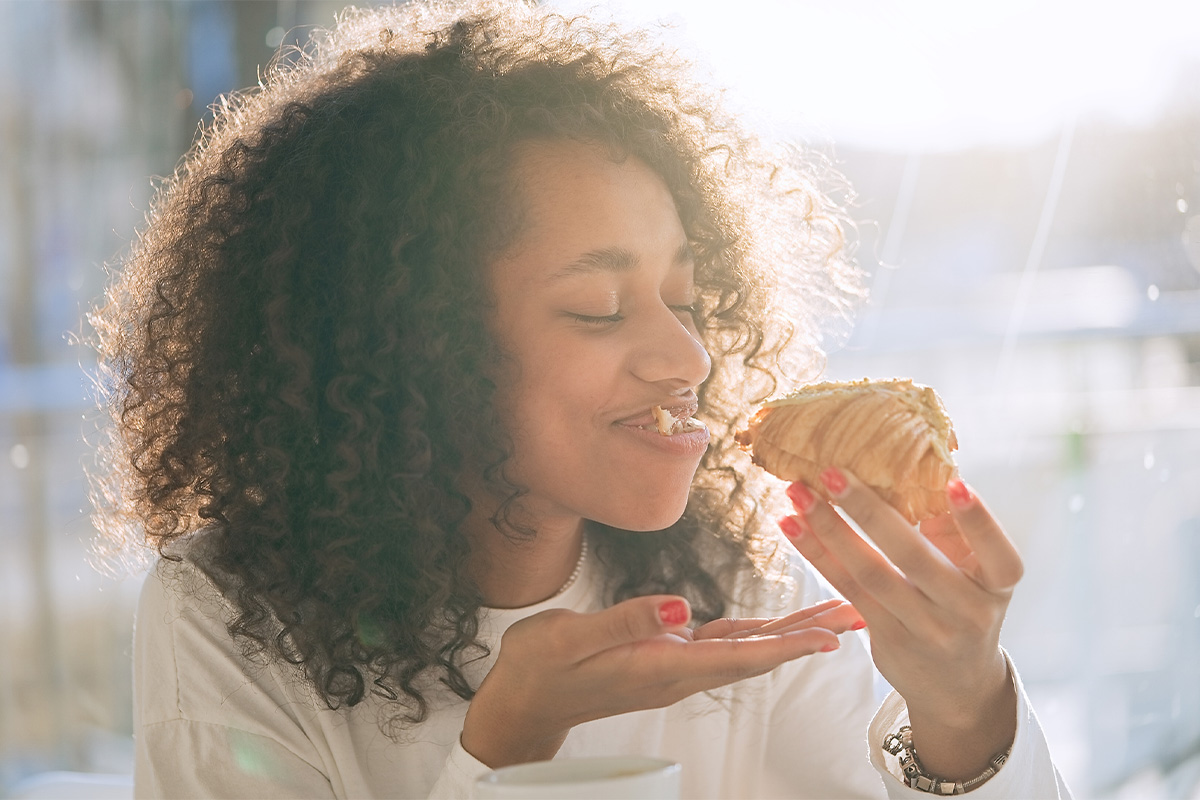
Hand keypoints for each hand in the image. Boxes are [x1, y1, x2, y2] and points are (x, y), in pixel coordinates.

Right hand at [461, 595, 861, 767]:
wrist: (524, 699)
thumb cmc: (542, 666)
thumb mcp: (571, 637)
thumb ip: (626, 619)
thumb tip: (680, 605)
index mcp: (660, 665)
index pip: (736, 656)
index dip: (785, 645)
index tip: (830, 638)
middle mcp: (677, 670)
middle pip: (756, 654)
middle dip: (807, 636)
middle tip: (856, 618)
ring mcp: (673, 664)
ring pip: (745, 648)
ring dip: (790, 632)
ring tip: (831, 616)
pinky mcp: (663, 654)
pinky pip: (721, 642)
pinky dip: (755, 630)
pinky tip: (773, 624)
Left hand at [779, 468, 1022, 780]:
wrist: (957, 684)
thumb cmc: (964, 602)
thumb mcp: (977, 572)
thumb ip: (953, 529)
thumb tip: (918, 467)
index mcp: (998, 586)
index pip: (998, 555)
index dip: (978, 522)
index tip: (954, 484)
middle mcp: (967, 612)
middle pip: (914, 558)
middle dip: (868, 512)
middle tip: (832, 473)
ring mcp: (926, 630)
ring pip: (870, 576)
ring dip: (829, 531)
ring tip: (798, 494)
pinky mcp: (887, 640)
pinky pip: (847, 590)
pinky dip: (818, 555)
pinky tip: (792, 525)